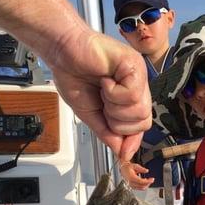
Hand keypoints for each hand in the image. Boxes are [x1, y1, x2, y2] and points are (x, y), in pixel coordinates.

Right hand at [49, 31, 151, 161]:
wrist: (61, 51)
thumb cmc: (73, 75)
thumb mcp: (91, 114)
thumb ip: (108, 133)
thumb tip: (122, 152)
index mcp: (130, 98)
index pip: (141, 126)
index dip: (131, 139)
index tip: (122, 152)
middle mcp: (138, 87)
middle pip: (143, 121)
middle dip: (118, 121)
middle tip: (103, 105)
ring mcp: (138, 75)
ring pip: (140, 110)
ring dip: (115, 106)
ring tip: (103, 90)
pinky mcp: (134, 64)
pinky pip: (132, 94)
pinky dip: (113, 92)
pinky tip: (105, 81)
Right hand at [120, 162, 153, 189]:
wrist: (123, 169)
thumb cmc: (128, 167)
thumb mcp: (135, 165)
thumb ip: (141, 168)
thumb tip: (146, 171)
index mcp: (131, 177)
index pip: (141, 182)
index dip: (148, 181)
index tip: (152, 179)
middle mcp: (130, 183)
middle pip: (142, 186)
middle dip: (148, 183)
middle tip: (152, 179)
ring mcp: (131, 185)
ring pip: (141, 188)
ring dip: (146, 185)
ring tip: (149, 180)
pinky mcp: (132, 187)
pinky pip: (139, 188)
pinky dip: (144, 186)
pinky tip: (145, 182)